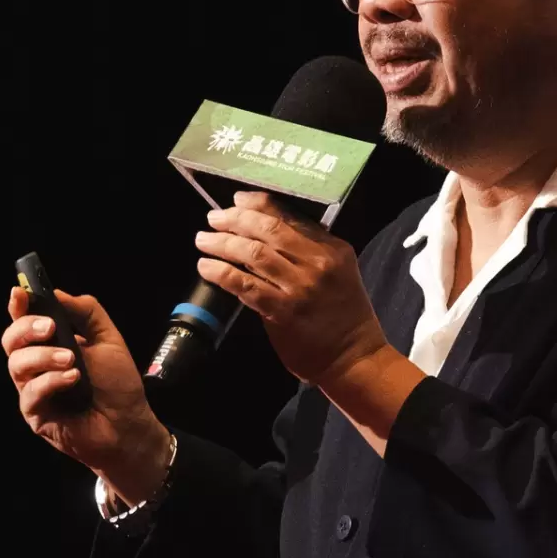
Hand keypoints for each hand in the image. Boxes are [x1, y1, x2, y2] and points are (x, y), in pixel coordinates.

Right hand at [2, 287, 169, 500]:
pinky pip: (31, 392)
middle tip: (50, 327)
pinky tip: (73, 379)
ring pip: (17, 364)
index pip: (24, 321)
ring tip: (71, 359)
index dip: (18, 306)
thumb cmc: (117, 385)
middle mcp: (36, 365)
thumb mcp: (108, 338)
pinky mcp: (35, 414)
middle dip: (26, 328)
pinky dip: (51, 381)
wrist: (129, 424)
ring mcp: (33, 390)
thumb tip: (57, 294)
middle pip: (11, 340)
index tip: (20, 293)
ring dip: (43, 356)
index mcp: (50, 344)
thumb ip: (86, 312)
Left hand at [194, 191, 389, 384]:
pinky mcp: (283, 311)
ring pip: (253, 254)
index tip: (236, 200)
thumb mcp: (338, 272)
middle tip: (213, 218)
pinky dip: (222, 273)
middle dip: (235, 219)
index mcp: (332, 247)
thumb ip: (309, 251)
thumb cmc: (343, 314)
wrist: (353, 357)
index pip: (289, 216)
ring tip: (203, 240)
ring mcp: (300, 287)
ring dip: (222, 244)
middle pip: (268, 229)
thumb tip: (264, 233)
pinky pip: (245, 286)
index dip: (258, 204)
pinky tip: (206, 268)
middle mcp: (317, 262)